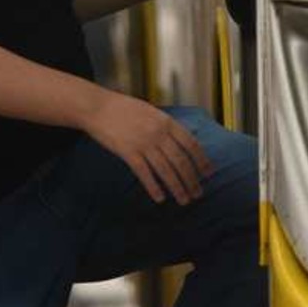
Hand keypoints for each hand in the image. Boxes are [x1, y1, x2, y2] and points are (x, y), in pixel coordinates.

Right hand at [83, 91, 211, 204]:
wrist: (98, 107)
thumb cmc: (124, 108)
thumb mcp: (151, 111)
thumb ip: (166, 125)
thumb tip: (181, 142)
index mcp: (166, 121)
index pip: (190, 144)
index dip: (201, 160)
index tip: (209, 173)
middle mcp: (158, 133)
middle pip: (180, 160)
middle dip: (191, 179)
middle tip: (198, 194)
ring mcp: (143, 143)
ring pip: (165, 170)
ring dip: (177, 187)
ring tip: (184, 200)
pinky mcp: (128, 152)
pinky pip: (144, 173)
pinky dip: (153, 187)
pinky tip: (160, 198)